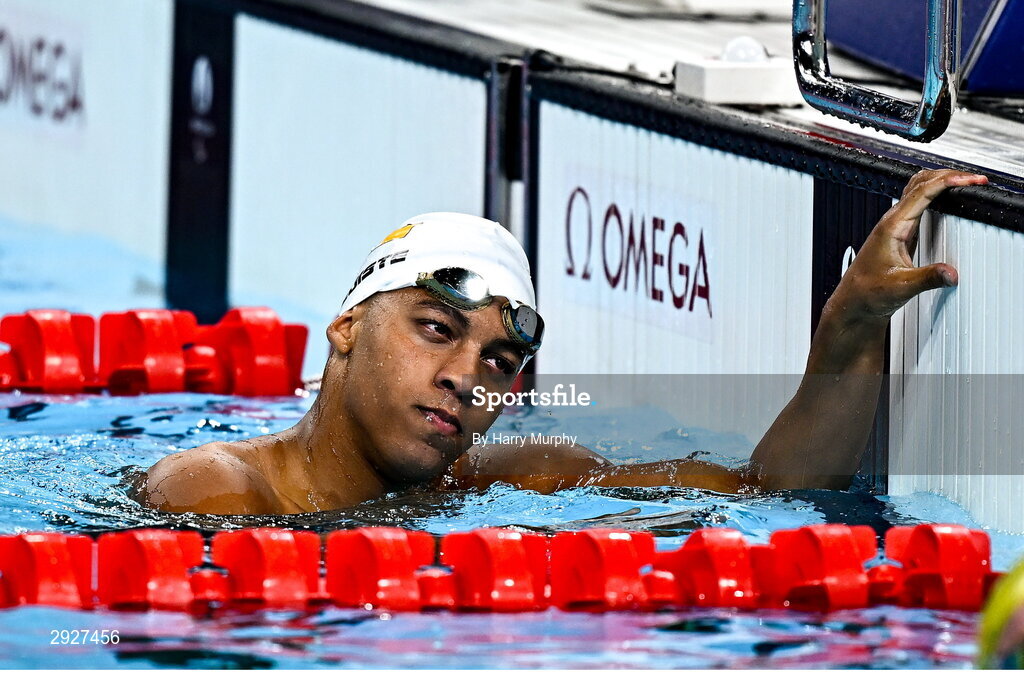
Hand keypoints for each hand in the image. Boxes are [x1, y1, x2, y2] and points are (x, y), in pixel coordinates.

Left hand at [827, 169, 987, 325]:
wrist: (854, 300)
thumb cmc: (868, 291)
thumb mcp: (901, 287)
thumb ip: (928, 278)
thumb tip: (952, 273)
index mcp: (892, 226)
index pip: (922, 192)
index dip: (948, 181)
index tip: (970, 180)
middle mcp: (892, 221)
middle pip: (921, 183)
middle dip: (949, 176)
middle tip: (975, 180)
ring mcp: (895, 225)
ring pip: (918, 190)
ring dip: (942, 181)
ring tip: (967, 183)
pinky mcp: (900, 232)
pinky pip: (918, 203)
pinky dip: (936, 194)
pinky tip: (949, 199)